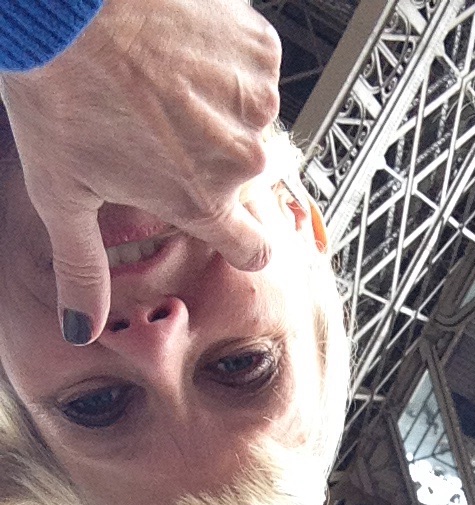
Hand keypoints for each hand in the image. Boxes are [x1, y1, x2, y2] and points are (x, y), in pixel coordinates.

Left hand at [0, 0, 281, 343]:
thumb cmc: (58, 86)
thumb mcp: (61, 193)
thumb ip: (81, 269)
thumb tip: (80, 327)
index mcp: (201, 201)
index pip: (254, 250)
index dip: (239, 240)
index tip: (224, 225)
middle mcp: (240, 158)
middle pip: (244, 178)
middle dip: (210, 159)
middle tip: (159, 126)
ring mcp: (255, 102)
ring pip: (249, 122)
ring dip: (218, 107)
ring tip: (163, 82)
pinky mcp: (258, 49)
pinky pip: (254, 68)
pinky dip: (225, 60)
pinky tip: (180, 49)